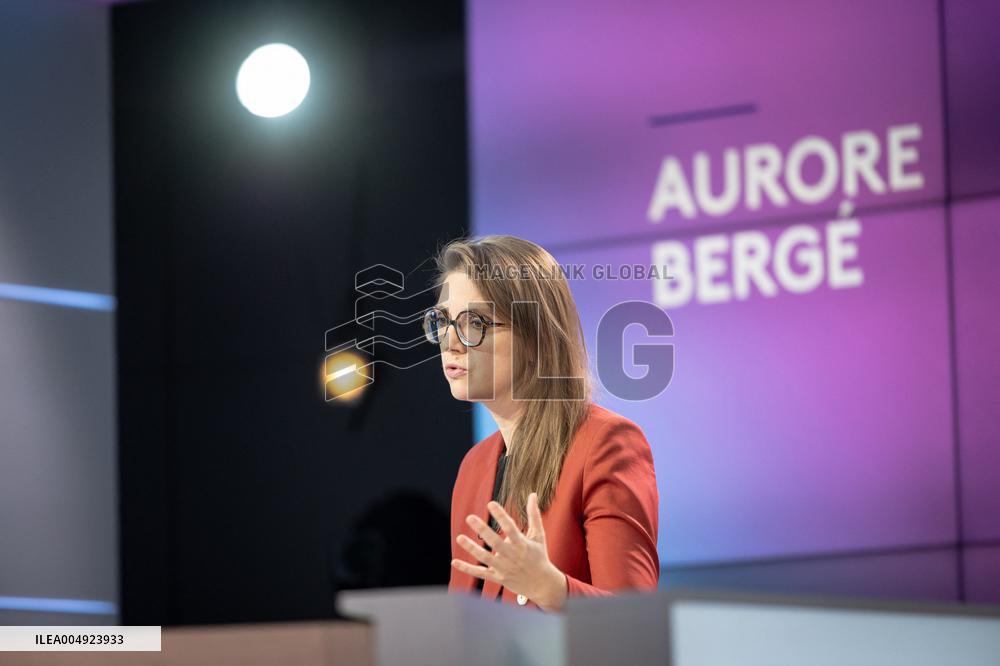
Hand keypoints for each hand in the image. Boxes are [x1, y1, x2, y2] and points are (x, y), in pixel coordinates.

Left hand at [451, 492, 567, 611]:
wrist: (542, 585)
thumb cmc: (540, 557)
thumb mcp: (539, 535)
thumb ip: (534, 515)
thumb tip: (533, 495)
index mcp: (522, 544)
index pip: (510, 528)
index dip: (501, 515)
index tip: (491, 503)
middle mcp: (511, 556)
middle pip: (495, 542)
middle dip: (482, 530)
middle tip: (470, 517)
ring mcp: (503, 568)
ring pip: (485, 558)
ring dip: (471, 548)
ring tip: (459, 538)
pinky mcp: (497, 577)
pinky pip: (480, 573)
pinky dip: (467, 568)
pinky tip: (454, 561)